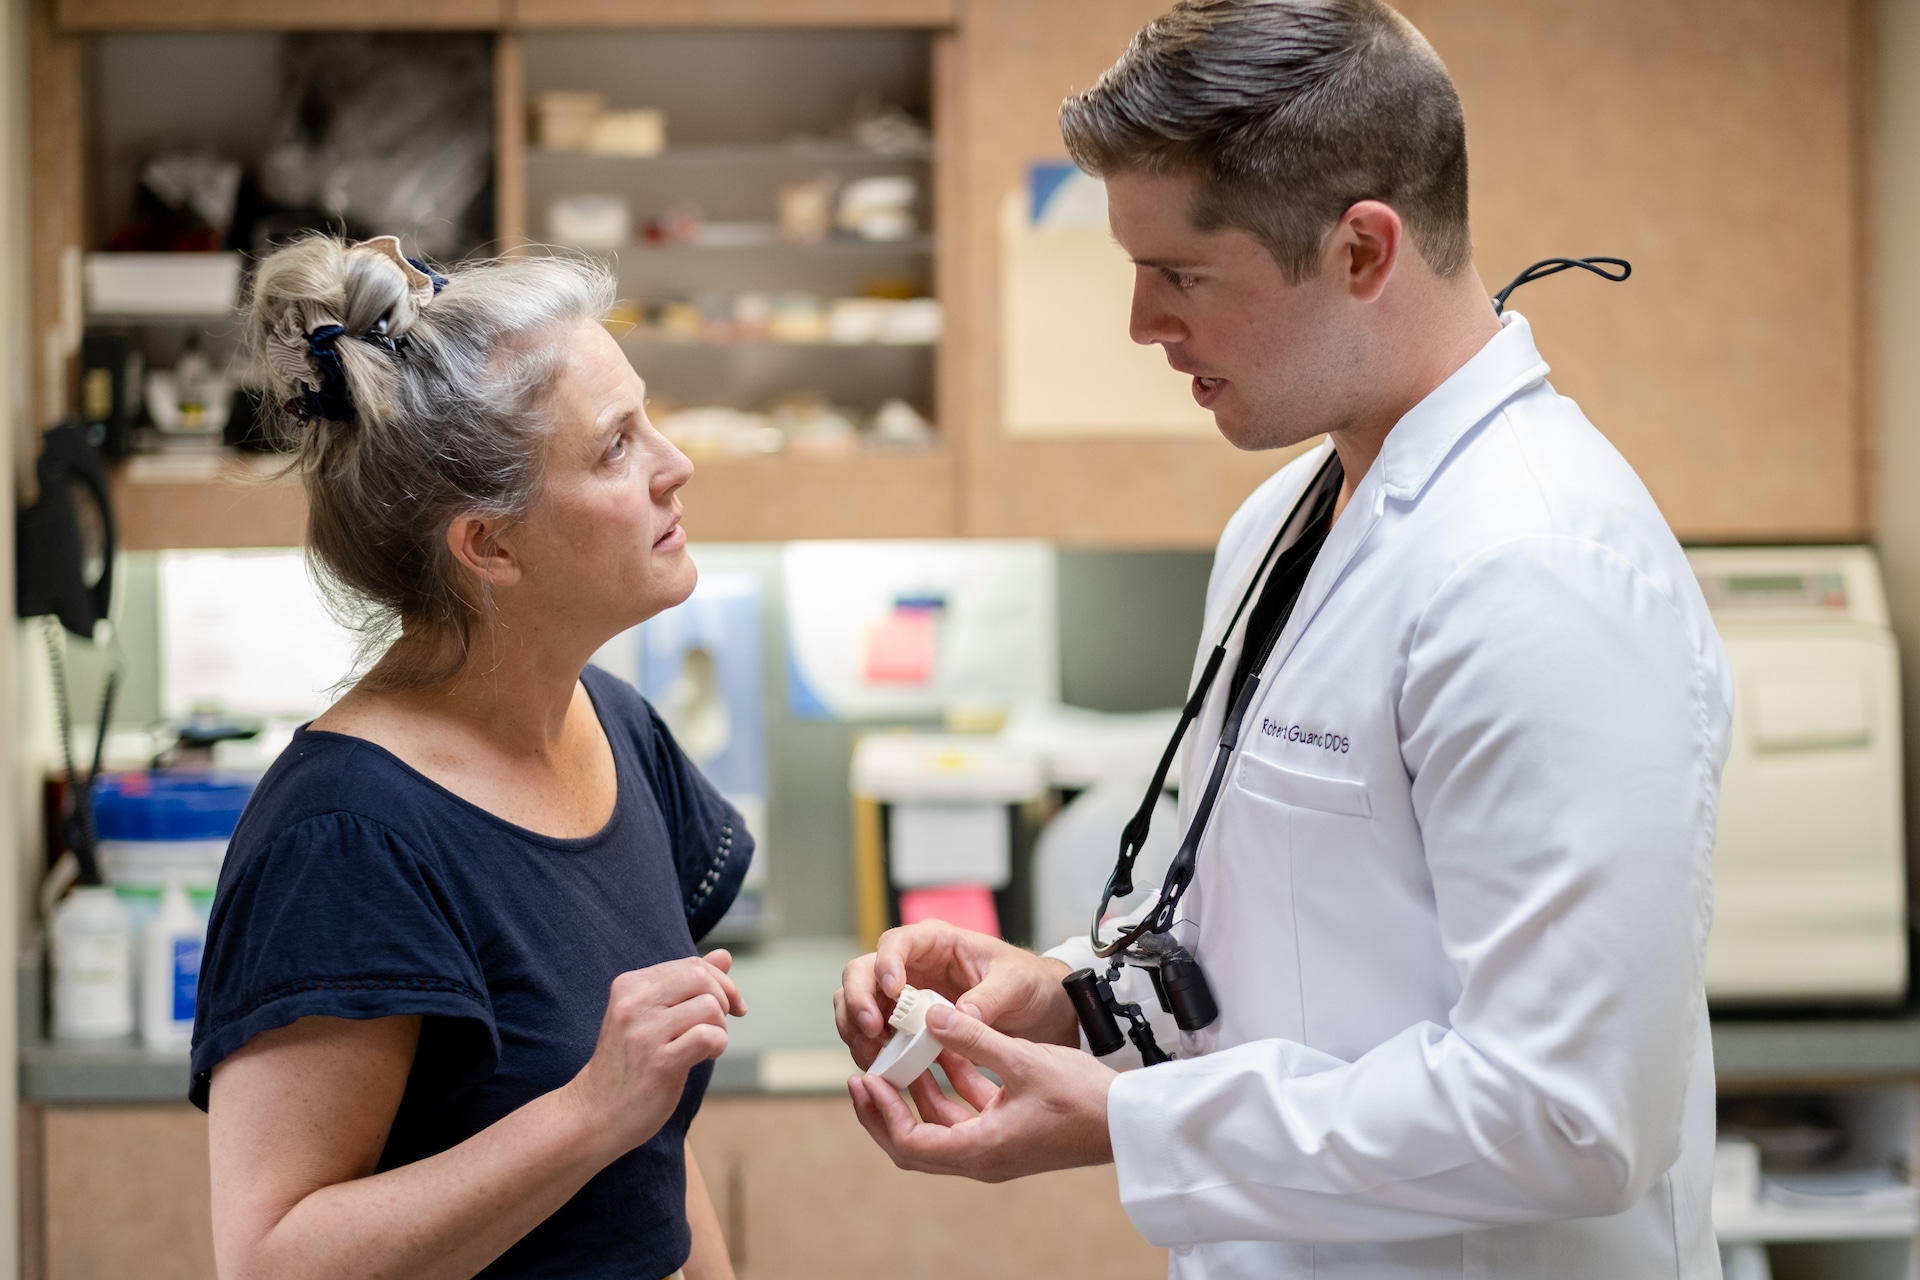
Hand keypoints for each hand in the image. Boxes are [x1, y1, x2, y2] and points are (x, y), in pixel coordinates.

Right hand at [566, 952, 745, 1155]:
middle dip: (725, 998)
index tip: (729, 1005)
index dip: (720, 982)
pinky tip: (704, 1057)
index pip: (690, 965)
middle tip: (721, 1024)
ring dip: (720, 1027)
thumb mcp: (650, 1016)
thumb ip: (685, 984)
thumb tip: (725, 955)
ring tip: (706, 1045)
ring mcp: (645, 1033)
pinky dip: (718, 1045)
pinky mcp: (659, 1063)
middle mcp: (634, 1004)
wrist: (594, 1113)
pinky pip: (708, 1037)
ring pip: (709, 1006)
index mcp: (629, 986)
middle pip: (701, 978)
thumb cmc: (627, 1064)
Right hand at [834, 922, 1079, 1068]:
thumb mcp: (1015, 985)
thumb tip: (955, 1019)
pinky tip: (882, 1066)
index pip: (896, 942)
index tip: (893, 991)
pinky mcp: (904, 1023)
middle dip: (858, 1000)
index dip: (886, 964)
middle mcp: (912, 964)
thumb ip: (986, 999)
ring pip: (856, 1002)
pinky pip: (872, 1032)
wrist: (1039, 1008)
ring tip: (873, 1055)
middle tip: (872, 1030)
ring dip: (855, 1028)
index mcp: (937, 942)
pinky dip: (869, 1048)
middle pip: (861, 971)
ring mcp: (903, 994)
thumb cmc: (1028, 983)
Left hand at [847, 1004, 1115, 1181]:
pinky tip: (948, 1053)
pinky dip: (952, 1089)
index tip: (867, 1079)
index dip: (881, 1112)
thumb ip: (974, 1037)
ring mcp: (996, 1149)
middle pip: (914, 1143)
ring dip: (919, 1094)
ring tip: (901, 1056)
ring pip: (940, 1127)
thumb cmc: (1083, 1098)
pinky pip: (967, 1115)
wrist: (1129, 1122)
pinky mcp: (1010, 1134)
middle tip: (866, 1076)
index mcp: (979, 1150)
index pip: (909, 1142)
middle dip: (887, 1109)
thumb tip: (929, 1014)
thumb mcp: (1023, 1060)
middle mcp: (982, 1158)